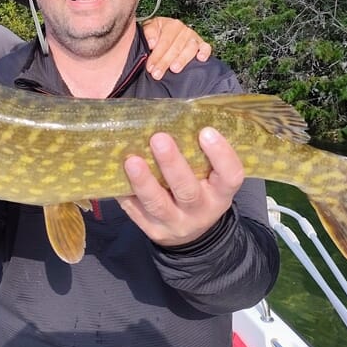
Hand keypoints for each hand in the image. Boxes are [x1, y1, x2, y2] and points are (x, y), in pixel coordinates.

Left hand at [117, 128, 243, 246]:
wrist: (191, 231)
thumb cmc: (200, 189)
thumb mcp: (210, 176)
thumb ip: (199, 153)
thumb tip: (175, 115)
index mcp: (220, 194)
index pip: (229, 176)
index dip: (221, 155)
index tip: (206, 131)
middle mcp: (201, 211)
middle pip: (187, 191)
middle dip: (172, 164)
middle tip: (158, 138)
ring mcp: (175, 223)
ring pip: (157, 204)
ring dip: (143, 181)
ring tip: (132, 160)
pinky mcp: (152, 230)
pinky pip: (135, 211)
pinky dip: (125, 192)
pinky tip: (117, 174)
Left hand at [141, 17, 211, 79]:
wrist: (165, 32)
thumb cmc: (158, 32)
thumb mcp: (149, 28)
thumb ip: (149, 33)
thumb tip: (152, 42)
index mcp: (171, 25)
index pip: (164, 42)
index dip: (156, 55)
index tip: (150, 67)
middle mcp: (183, 30)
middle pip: (175, 47)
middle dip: (165, 62)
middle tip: (157, 74)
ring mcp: (193, 37)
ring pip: (190, 48)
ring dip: (181, 60)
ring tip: (174, 69)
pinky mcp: (202, 44)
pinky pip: (206, 48)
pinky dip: (204, 53)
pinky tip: (200, 59)